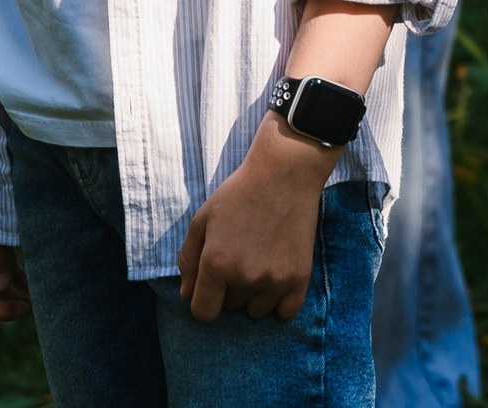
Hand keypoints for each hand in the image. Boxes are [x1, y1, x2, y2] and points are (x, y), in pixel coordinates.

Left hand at [176, 119, 333, 320]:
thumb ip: (188, 259)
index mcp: (217, 264)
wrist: (285, 173)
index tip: (212, 288)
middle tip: (241, 259)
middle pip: (231, 308)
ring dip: (255, 296)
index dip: (204, 302)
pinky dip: (280, 302)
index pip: (204, 313)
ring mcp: (275, 279)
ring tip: (260, 265)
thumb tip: (186, 295)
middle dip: (230, 290)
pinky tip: (277, 279)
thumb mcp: (202, 220)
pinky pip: (286, 312)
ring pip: (257, 311)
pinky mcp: (300, 276)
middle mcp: (245, 277)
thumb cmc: (239, 194)